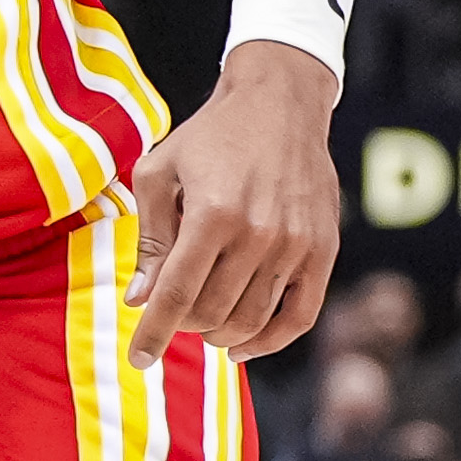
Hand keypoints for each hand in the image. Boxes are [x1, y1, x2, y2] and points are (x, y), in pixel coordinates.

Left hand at [128, 40, 342, 362]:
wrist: (280, 102)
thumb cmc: (211, 136)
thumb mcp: (159, 172)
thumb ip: (149, 238)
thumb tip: (138, 299)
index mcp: (212, 213)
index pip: (176, 294)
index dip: (152, 333)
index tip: (137, 359)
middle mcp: (259, 233)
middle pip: (211, 313)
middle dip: (183, 325)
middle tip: (172, 313)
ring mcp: (296, 244)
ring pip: (250, 321)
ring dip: (219, 334)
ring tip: (203, 324)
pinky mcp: (323, 249)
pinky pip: (300, 316)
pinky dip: (268, 341)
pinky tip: (242, 346)